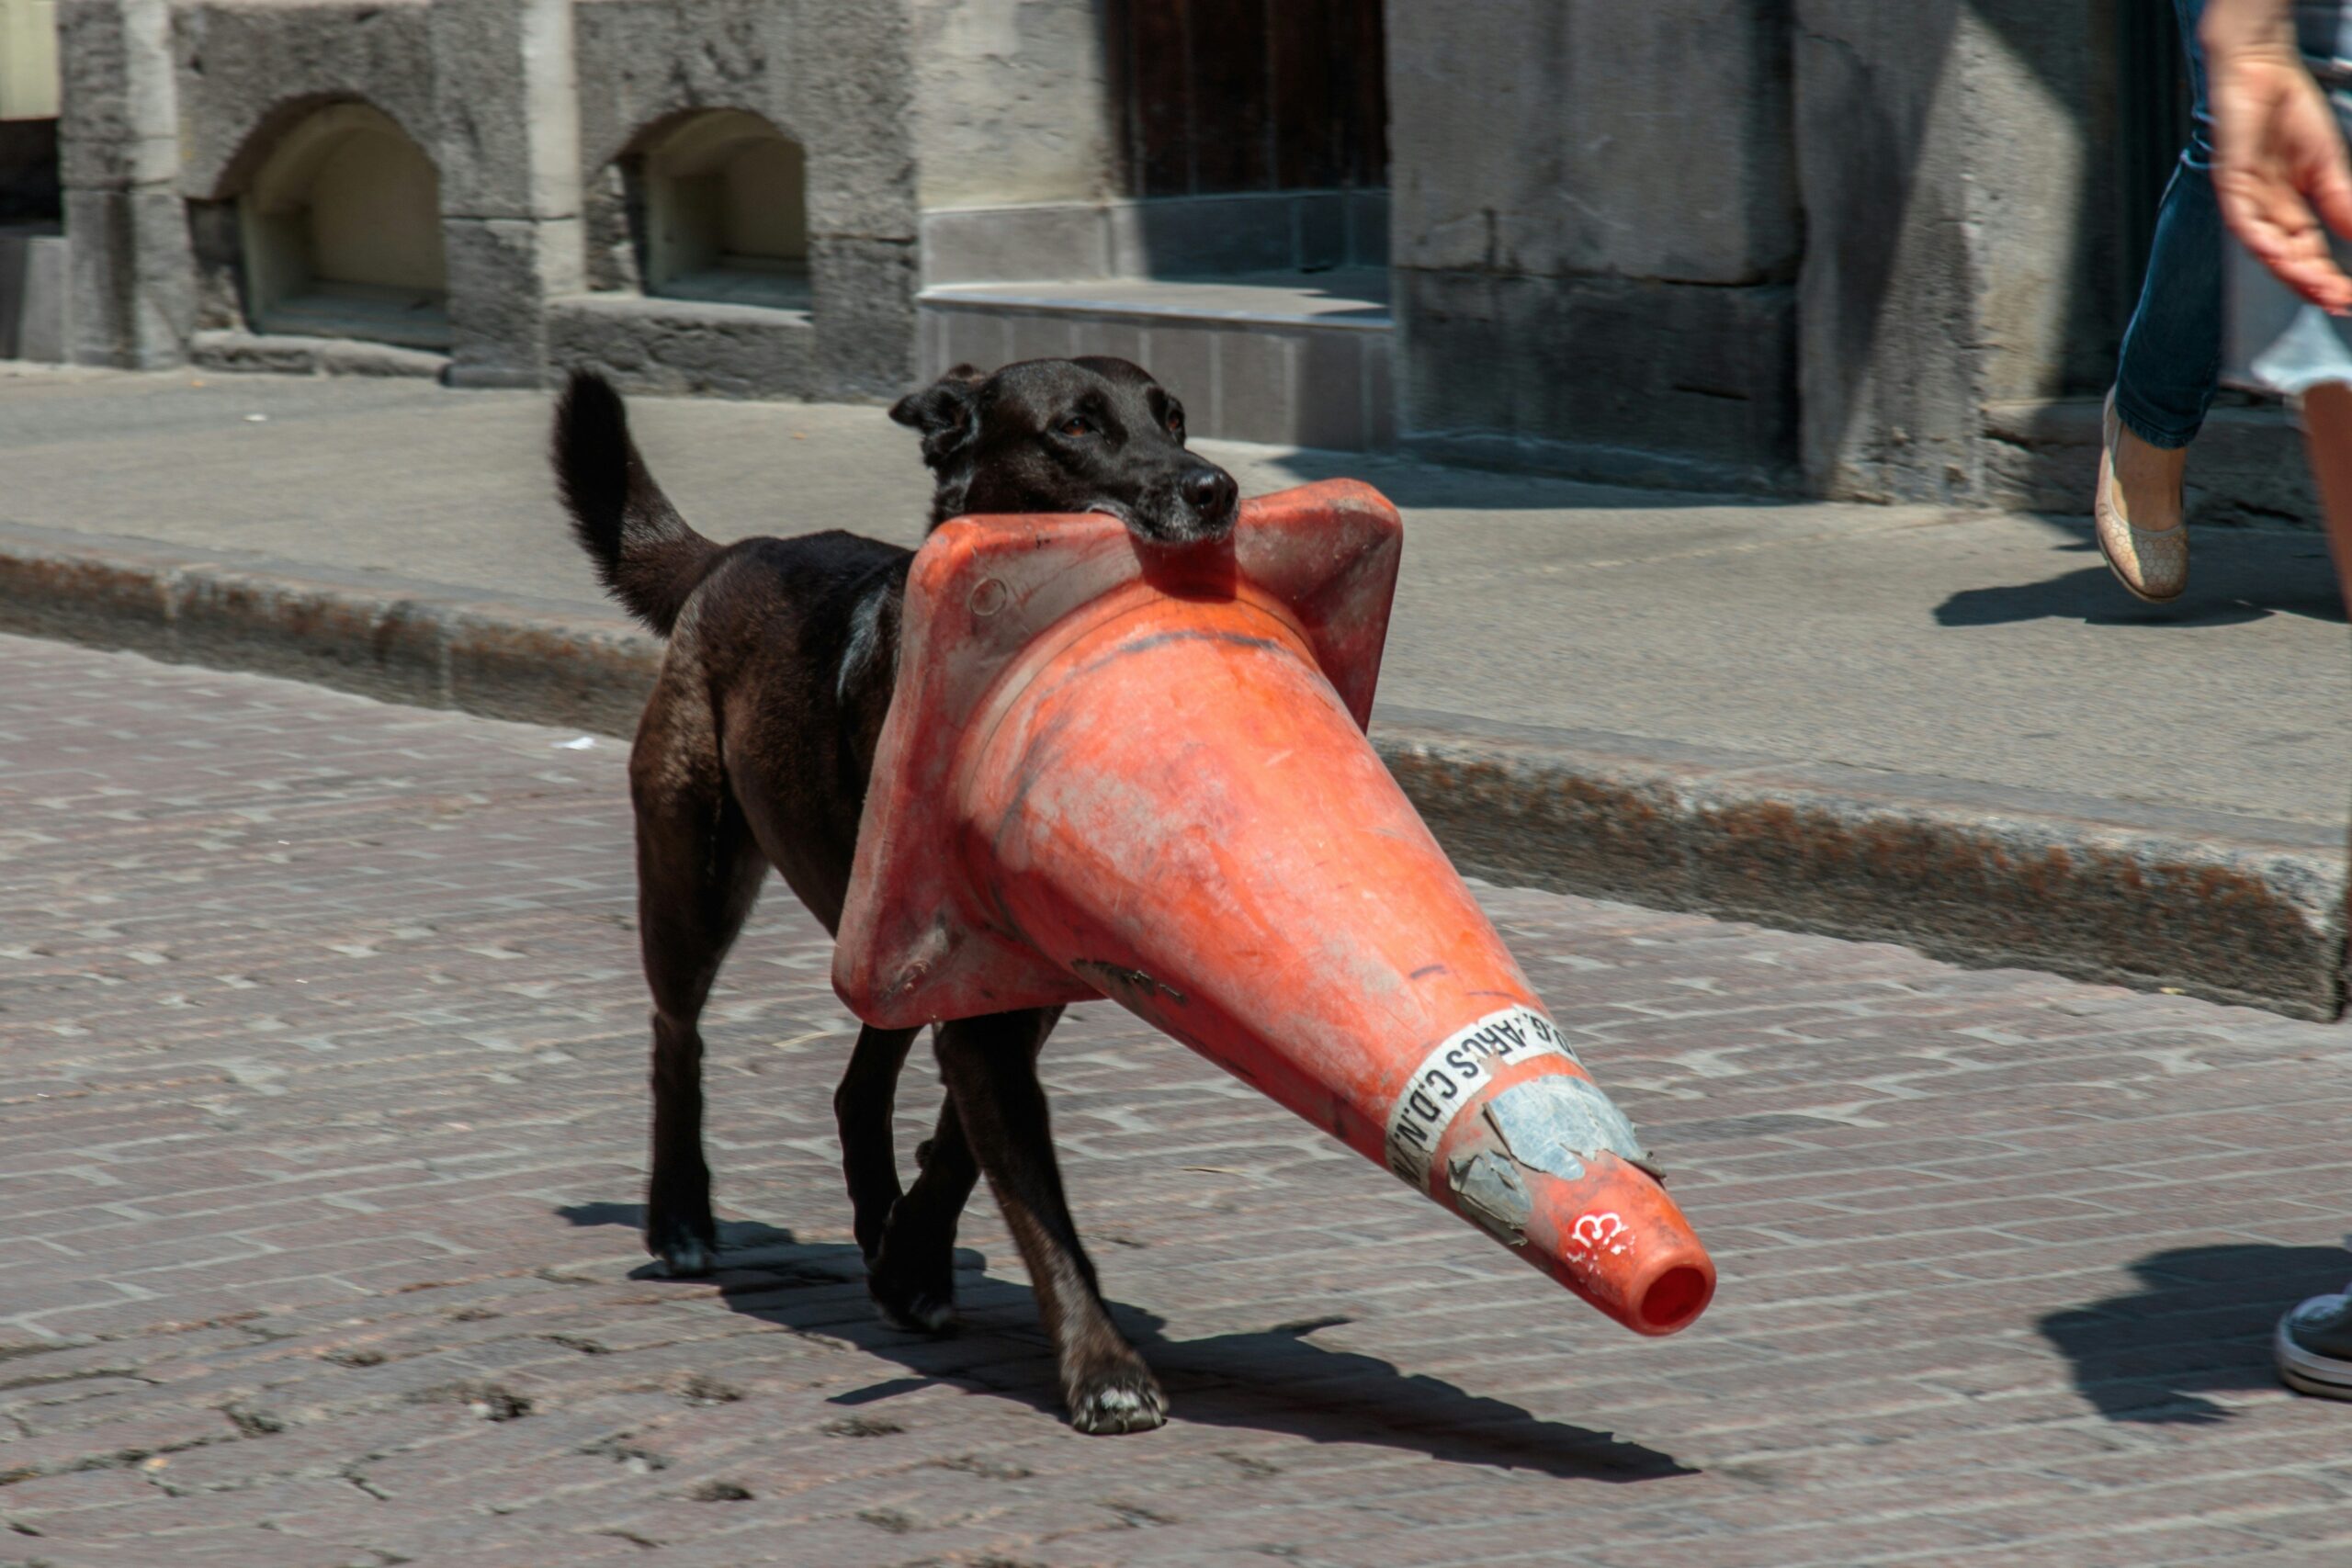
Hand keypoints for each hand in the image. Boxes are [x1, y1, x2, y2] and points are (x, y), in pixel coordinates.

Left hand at [2206, 34, 2351, 312]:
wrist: (2263, 71)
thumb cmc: (2289, 111)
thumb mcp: (2327, 164)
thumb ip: (2340, 202)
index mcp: (2287, 207)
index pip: (2306, 252)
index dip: (2325, 275)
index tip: (2345, 295)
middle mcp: (2264, 210)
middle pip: (2285, 257)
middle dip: (2310, 282)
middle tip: (2335, 302)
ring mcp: (2245, 199)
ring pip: (2264, 247)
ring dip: (2289, 269)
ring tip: (2315, 287)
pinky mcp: (2229, 183)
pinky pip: (2241, 219)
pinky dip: (2259, 239)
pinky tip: (2277, 254)